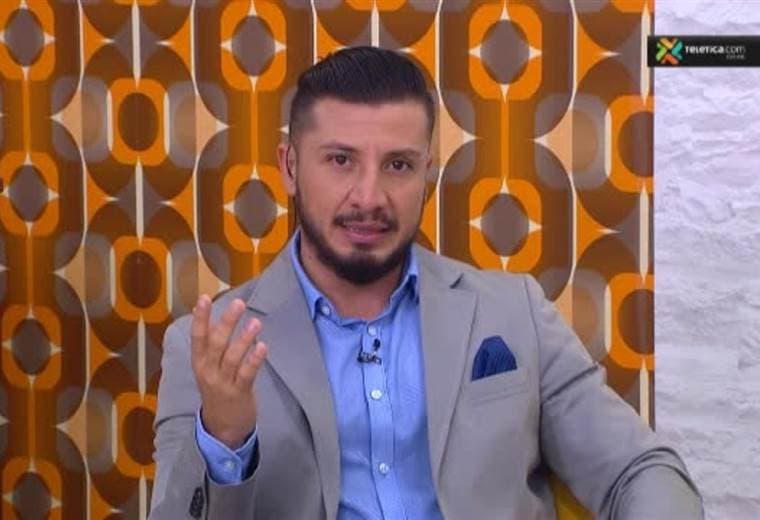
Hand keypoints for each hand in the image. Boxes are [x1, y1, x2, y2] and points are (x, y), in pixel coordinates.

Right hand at [190, 295, 267, 448]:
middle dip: (226, 323)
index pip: (198, 337)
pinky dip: (254, 359)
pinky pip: (247, 374)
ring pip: (232, 358)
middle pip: (216, 344)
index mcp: (200, 362)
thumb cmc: (218, 389)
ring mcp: (223, 383)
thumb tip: (211, 314)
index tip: (203, 298)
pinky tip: (263, 346)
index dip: (200, 318)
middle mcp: (208, 371)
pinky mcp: (239, 393)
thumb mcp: (208, 367)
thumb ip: (211, 344)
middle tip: (239, 304)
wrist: (222, 427)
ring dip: (244, 339)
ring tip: (256, 322)